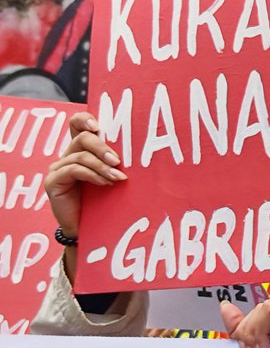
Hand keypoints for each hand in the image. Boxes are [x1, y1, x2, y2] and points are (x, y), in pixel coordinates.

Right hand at [44, 111, 126, 239]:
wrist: (89, 227)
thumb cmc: (105, 199)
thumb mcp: (112, 175)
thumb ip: (115, 160)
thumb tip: (138, 147)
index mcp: (81, 150)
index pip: (77, 124)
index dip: (85, 119)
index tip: (99, 126)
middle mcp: (67, 155)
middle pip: (83, 138)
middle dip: (103, 147)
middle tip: (119, 161)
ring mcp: (58, 167)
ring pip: (81, 155)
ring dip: (102, 166)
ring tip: (118, 177)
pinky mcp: (53, 181)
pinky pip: (74, 170)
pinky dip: (93, 175)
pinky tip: (105, 183)